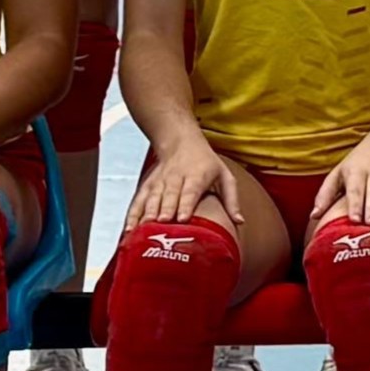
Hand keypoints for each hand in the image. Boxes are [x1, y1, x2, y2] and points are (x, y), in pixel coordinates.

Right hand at [127, 136, 244, 227]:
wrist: (181, 141)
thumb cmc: (207, 163)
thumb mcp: (224, 176)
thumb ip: (231, 200)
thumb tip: (240, 221)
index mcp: (197, 175)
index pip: (190, 190)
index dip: (185, 204)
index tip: (182, 218)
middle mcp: (176, 177)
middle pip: (169, 195)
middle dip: (165, 209)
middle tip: (162, 224)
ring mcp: (160, 181)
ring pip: (152, 197)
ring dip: (147, 213)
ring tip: (144, 229)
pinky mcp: (148, 185)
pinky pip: (139, 201)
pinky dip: (133, 215)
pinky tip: (129, 230)